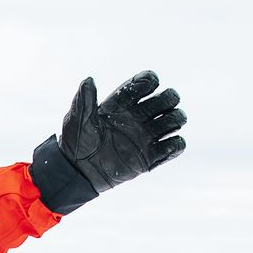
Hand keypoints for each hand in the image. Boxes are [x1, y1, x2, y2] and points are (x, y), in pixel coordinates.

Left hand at [57, 71, 186, 195]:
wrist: (78, 173)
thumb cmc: (76, 144)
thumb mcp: (77, 120)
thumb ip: (85, 100)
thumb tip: (89, 79)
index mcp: (122, 104)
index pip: (144, 83)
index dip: (151, 81)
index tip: (150, 85)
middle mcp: (137, 117)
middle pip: (166, 99)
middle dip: (170, 98)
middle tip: (162, 107)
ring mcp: (145, 137)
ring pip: (174, 120)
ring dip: (176, 119)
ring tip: (166, 125)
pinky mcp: (150, 157)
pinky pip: (174, 147)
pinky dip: (176, 144)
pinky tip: (167, 144)